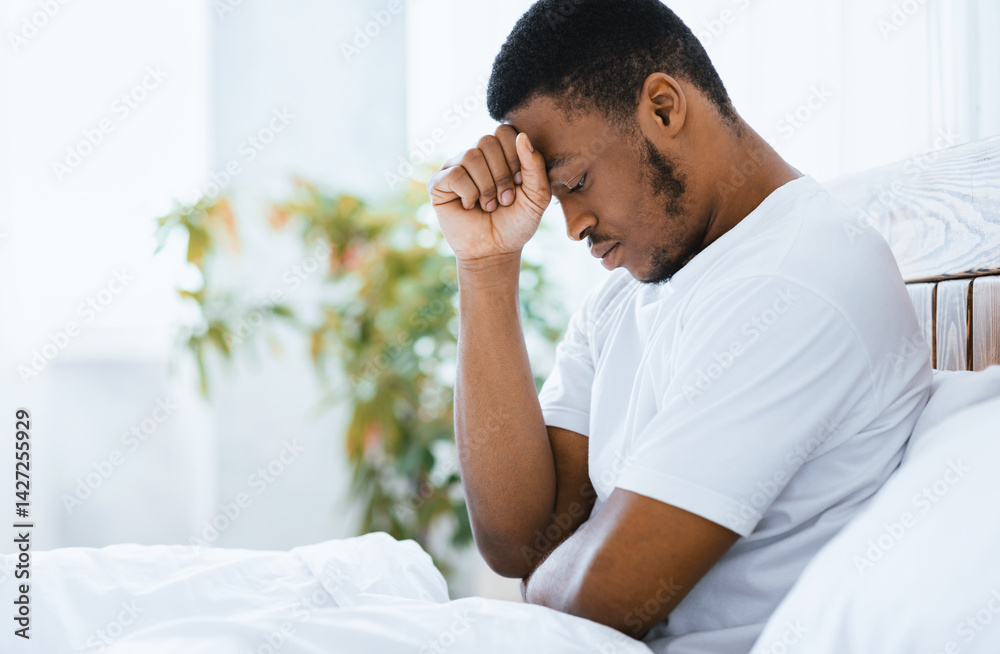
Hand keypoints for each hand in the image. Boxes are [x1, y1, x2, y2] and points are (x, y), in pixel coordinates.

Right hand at [427, 125, 550, 262]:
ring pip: (471, 156)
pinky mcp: (438, 183)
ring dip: (486, 187)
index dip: (514, 156)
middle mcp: (475, 156)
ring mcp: (455, 167)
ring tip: (489, 206)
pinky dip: (469, 193)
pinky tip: (470, 206)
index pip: (504, 131)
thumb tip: (521, 136)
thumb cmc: (516, 223)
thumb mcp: (537, 196)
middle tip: (505, 200)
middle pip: (486, 141)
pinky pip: (454, 174)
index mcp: (498, 153)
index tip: (519, 182)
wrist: (495, 251)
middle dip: (501, 174)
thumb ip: (535, 166)